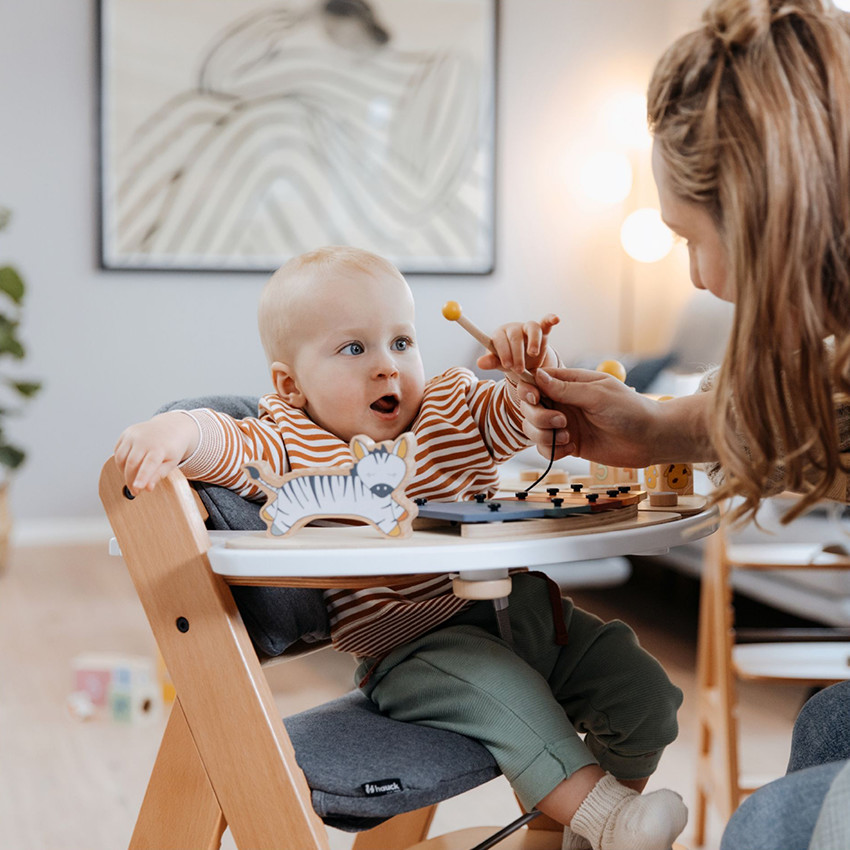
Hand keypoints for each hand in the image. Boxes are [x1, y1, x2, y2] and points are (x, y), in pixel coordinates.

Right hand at [114, 411, 199, 494]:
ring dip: (124, 471)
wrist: (170, 427)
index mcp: (159, 447)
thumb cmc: (172, 446)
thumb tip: (147, 488)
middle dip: (130, 480)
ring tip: (132, 478)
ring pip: (121, 458)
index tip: (136, 489)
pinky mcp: (126, 433)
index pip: (149, 464)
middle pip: (131, 463)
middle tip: (134, 491)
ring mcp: (133, 435)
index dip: (141, 477)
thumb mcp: (172, 462)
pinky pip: (117, 451)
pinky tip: (129, 466)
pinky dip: (121, 461)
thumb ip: (159, 475)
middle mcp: (144, 439)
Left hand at [476, 314, 559, 376]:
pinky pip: (545, 323)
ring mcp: (527, 329)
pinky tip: (556, 319)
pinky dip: (550, 319)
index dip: (503, 351)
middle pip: (515, 336)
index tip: (507, 365)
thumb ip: (492, 362)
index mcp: (499, 335)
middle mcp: (513, 329)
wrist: (523, 361)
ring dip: (533, 341)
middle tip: (519, 369)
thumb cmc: (508, 360)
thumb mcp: (499, 363)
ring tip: (533, 354)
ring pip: (531, 328)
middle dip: (517, 354)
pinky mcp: (542, 331)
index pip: (500, 340)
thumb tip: (479, 363)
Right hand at [518, 367, 659, 467]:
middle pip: (529, 407)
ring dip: (543, 434)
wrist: (649, 439)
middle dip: (538, 416)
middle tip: (561, 422)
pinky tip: (571, 449)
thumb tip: (538, 375)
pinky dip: (552, 450)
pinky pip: (546, 448)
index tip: (534, 398)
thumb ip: (566, 388)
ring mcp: (565, 424)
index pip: (537, 381)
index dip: (528, 390)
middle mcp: (564, 403)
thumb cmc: (629, 410)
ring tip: (567, 437)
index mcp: (570, 383)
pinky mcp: (569, 444)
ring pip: (533, 429)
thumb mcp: (597, 394)